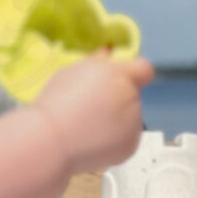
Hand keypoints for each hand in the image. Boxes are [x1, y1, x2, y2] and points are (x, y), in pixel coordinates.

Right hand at [35, 53, 154, 174]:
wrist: (51, 141)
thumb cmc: (57, 103)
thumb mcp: (73, 71)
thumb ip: (97, 61)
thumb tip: (109, 52)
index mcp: (120, 76)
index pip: (145, 69)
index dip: (135, 73)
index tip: (122, 79)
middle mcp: (132, 99)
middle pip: (132, 95)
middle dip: (117, 98)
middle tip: (89, 107)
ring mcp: (134, 125)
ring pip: (130, 117)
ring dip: (115, 119)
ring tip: (87, 125)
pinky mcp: (131, 146)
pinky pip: (126, 138)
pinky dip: (114, 139)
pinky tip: (92, 139)